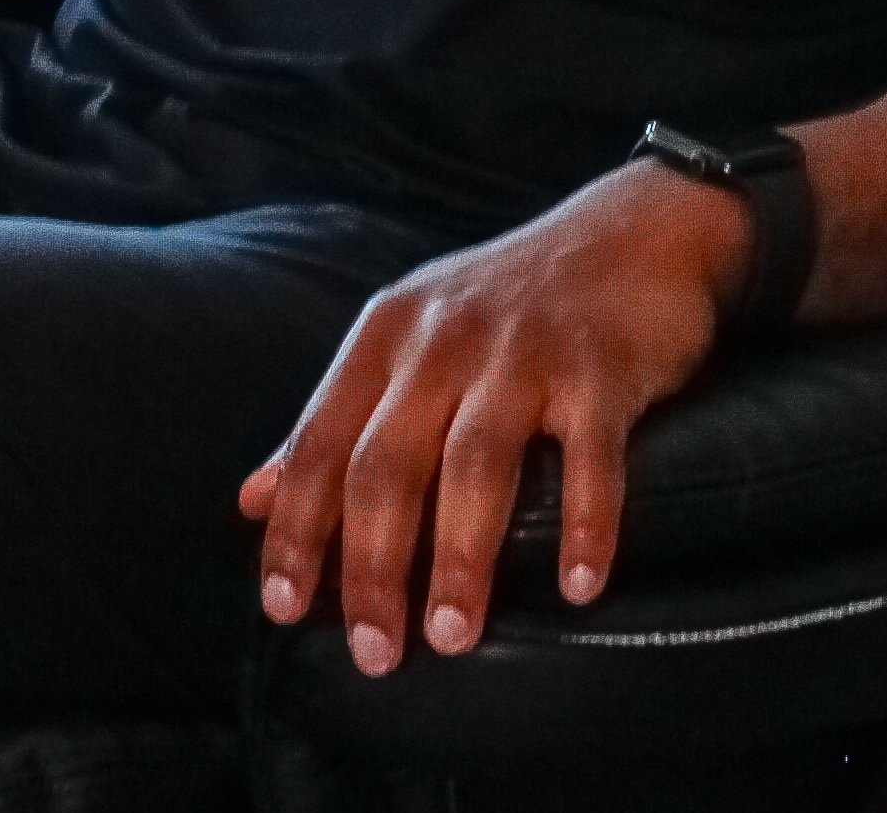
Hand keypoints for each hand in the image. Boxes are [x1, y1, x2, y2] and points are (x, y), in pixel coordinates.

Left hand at [239, 156, 753, 674]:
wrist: (634, 230)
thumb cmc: (508, 306)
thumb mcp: (409, 342)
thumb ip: (337, 421)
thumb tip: (252, 499)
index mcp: (387, 335)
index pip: (320, 441)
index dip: (297, 527)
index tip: (281, 608)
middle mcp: (445, 338)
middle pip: (388, 461)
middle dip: (373, 565)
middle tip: (374, 655)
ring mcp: (525, 349)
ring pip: (475, 461)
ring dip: (461, 555)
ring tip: (453, 635)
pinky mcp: (600, 365)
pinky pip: (588, 454)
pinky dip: (584, 523)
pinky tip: (578, 588)